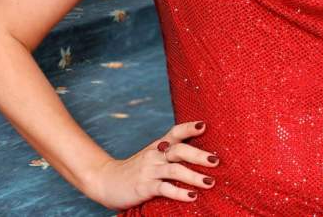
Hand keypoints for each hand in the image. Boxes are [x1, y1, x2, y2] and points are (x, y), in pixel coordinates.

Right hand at [84, 121, 217, 210]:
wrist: (105, 181)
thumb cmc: (135, 170)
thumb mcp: (152, 157)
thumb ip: (170, 153)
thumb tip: (200, 154)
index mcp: (158, 147)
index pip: (175, 132)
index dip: (189, 128)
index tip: (204, 125)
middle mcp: (155, 156)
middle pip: (179, 150)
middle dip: (199, 155)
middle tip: (216, 160)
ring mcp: (149, 171)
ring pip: (175, 170)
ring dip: (194, 176)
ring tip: (210, 182)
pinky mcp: (144, 187)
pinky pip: (164, 188)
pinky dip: (179, 192)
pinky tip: (192, 196)